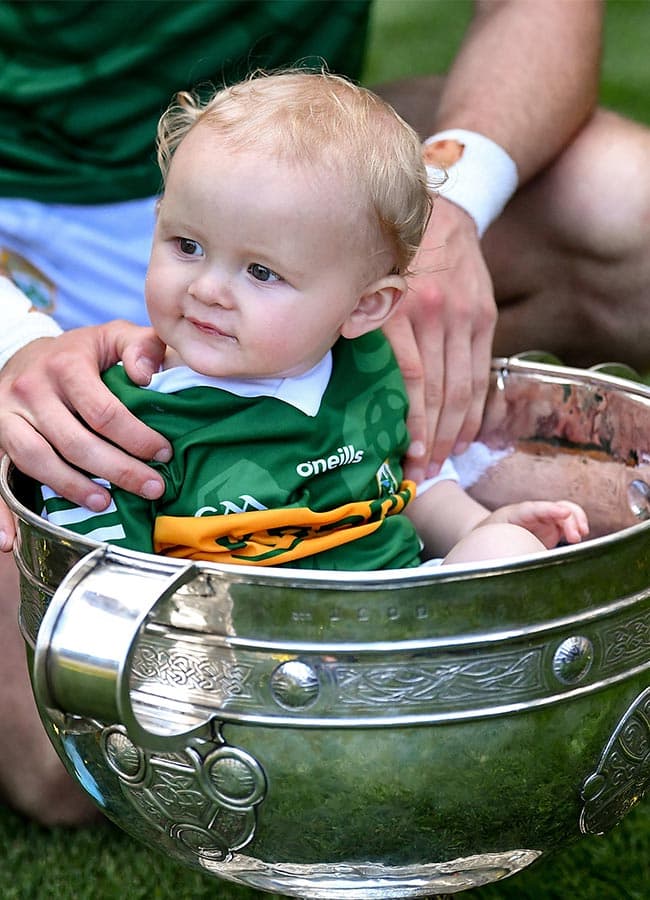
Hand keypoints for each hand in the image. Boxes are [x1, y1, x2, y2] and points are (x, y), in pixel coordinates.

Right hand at [0, 320, 168, 546]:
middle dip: (118, 470)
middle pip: (75, 442)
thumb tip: (148, 376)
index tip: (164, 455)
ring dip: (72, 488)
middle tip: (152, 488)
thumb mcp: (113, 336)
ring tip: (106, 504)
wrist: (26, 353)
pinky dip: (0, 513)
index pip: (104, 411)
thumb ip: (142, 346)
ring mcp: (8, 416)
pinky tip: (8, 539)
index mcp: (66, 365)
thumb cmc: (81, 353)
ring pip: (37, 461)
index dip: (137, 438)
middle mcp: (31, 390)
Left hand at [384, 197, 496, 483]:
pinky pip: (480, 372)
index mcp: (398, 308)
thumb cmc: (390, 252)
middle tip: (422, 474)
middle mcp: (434, 313)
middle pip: (438, 393)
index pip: (410, 381)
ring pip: (462, 388)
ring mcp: (463, 316)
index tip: (405, 458)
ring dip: (455, 431)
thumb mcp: (364, 280)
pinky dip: (475, 408)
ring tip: (444, 462)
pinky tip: (468, 433)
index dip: (411, 425)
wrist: (444, 207)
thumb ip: (359, 324)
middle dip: (432, 439)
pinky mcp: (483, 316)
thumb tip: (341, 374)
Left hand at [485, 500, 589, 548]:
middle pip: (554, 509)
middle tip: (575, 538)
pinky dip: (577, 526)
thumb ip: (505, 553)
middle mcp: (533, 515)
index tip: (565, 513)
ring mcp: (544, 519)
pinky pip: (568, 522)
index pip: (532, 509)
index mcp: (514, 515)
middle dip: (568, 520)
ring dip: (576, 521)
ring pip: (564, 513)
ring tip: (581, 535)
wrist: (491, 535)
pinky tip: (580, 536)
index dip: (549, 510)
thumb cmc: (493, 541)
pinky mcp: (553, 528)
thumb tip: (512, 568)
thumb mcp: (496, 546)